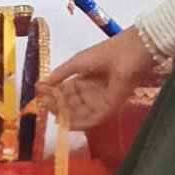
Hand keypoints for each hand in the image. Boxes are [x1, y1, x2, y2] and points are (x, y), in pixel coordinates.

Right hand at [37, 28, 156, 136]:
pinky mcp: (110, 107)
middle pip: (71, 103)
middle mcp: (91, 90)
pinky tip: (68, 123)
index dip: (53, 95)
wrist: (133, 52)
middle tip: (45, 108)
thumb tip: (41, 83)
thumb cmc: (107, 52)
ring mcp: (100, 99)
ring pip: (81, 112)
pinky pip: (93, 118)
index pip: (65, 90)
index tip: (41, 98)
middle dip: (58, 107)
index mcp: (84, 77)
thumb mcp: (78, 61)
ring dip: (67, 116)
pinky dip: (81, 122)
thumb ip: (60, 73)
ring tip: (54, 116)